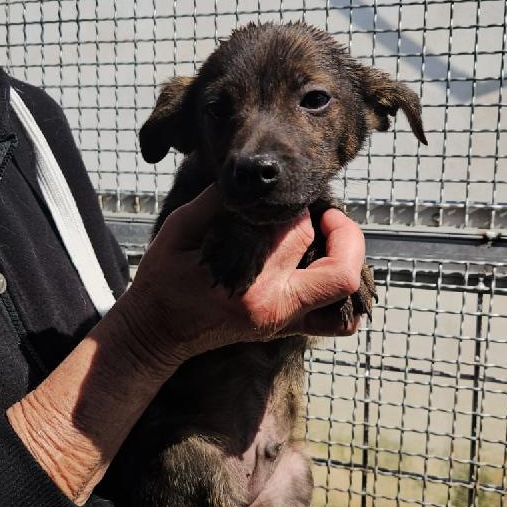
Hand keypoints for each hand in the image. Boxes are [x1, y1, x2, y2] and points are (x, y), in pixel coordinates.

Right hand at [125, 185, 364, 366]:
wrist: (157, 331)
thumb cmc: (164, 280)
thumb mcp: (180, 230)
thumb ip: (215, 200)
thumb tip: (248, 176)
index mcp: (249, 283)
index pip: (298, 231)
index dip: (297, 205)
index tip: (281, 197)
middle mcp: (275, 307)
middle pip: (332, 259)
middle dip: (331, 224)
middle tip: (317, 209)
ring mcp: (285, 322)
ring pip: (345, 288)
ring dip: (349, 255)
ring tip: (332, 233)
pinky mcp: (287, 330)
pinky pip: (337, 323)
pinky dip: (347, 298)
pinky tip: (329, 268)